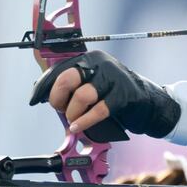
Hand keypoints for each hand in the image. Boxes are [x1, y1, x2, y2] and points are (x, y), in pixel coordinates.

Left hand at [29, 50, 180, 138]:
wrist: (148, 103)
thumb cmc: (116, 95)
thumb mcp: (94, 84)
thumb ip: (74, 86)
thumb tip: (45, 94)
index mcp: (90, 59)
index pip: (60, 69)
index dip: (45, 87)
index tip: (37, 100)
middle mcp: (101, 64)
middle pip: (69, 78)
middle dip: (59, 98)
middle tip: (61, 109)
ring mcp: (114, 79)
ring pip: (82, 96)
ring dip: (73, 113)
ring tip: (74, 120)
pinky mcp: (124, 95)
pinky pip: (99, 110)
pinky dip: (86, 121)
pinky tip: (79, 126)